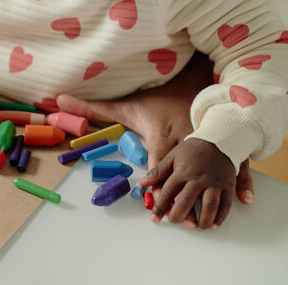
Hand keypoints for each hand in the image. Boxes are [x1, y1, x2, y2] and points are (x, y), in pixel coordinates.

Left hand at [56, 52, 253, 223]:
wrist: (194, 81)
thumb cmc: (157, 98)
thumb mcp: (126, 104)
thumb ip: (92, 108)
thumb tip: (58, 100)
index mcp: (163, 133)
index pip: (157, 163)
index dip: (153, 182)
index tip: (147, 199)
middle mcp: (186, 141)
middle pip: (181, 175)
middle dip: (176, 198)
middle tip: (169, 219)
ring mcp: (207, 145)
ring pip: (209, 175)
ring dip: (207, 199)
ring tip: (201, 223)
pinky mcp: (221, 147)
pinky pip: (235, 166)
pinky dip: (242, 184)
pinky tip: (245, 202)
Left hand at [139, 138, 235, 229]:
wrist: (218, 139)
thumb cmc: (193, 148)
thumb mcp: (172, 156)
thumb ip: (158, 171)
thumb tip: (143, 183)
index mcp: (182, 172)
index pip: (167, 193)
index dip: (160, 207)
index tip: (155, 218)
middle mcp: (198, 179)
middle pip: (186, 202)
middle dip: (179, 216)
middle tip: (175, 222)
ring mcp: (214, 183)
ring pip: (209, 207)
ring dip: (203, 221)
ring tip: (197, 227)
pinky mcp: (227, 185)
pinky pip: (225, 205)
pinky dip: (220, 217)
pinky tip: (213, 225)